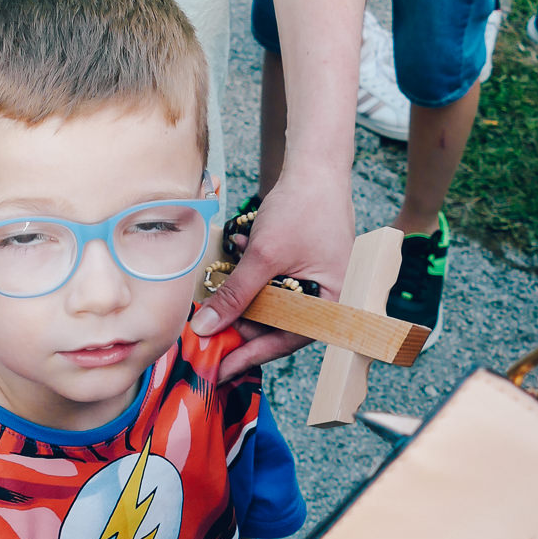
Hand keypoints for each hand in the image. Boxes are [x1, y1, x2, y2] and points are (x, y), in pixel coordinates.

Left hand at [193, 159, 355, 381]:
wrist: (316, 166)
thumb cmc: (303, 208)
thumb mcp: (264, 256)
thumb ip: (236, 294)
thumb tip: (206, 327)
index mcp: (331, 305)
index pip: (286, 341)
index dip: (250, 356)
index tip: (220, 371)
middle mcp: (326, 299)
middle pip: (278, 326)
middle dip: (241, 327)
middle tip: (206, 335)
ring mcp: (314, 282)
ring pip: (271, 306)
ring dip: (242, 301)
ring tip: (213, 301)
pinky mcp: (301, 266)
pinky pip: (273, 285)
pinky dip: (250, 280)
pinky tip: (233, 264)